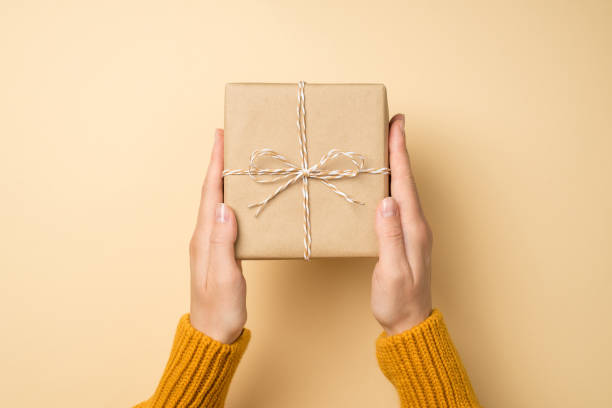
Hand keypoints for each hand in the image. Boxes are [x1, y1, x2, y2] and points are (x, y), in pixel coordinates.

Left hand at [189, 129, 246, 343]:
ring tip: (236, 160)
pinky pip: (226, 217)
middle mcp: (204, 235)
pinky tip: (241, 198)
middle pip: (211, 192)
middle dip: (218, 163)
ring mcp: (211, 243)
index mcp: (204, 237)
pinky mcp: (221, 251)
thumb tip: (224, 207)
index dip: (215, 163)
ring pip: (218, 202)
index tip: (219, 137)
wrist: (213, 333)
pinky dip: (232, 199)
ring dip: (225, 179)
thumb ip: (223, 241)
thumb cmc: (220, 308)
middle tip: (229, 139)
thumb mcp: (224, 275)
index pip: (210, 193)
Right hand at [371, 114, 432, 334]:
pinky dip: (392, 183)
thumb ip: (390, 237)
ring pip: (403, 188)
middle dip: (399, 148)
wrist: (409, 323)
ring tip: (387, 143)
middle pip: (407, 178)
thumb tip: (386, 202)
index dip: (400, 151)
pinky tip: (384, 183)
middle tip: (391, 123)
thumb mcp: (393, 271)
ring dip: (396, 163)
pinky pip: (399, 201)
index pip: (405, 181)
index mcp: (413, 228)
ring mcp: (412, 231)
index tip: (397, 124)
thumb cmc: (399, 300)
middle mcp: (416, 224)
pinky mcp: (404, 237)